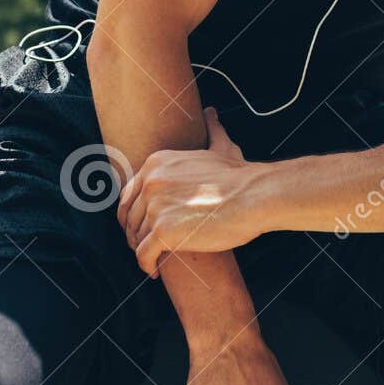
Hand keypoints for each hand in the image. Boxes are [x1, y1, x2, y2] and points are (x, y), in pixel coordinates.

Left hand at [117, 106, 269, 276]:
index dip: (132, 214)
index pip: (129, 194)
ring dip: (141, 251)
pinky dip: (146, 266)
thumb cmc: (241, 177)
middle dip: (134, 234)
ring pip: (136, 237)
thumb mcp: (221, 147)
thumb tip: (212, 112)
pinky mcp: (163, 231)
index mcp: (156, 164)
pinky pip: (144, 254)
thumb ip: (212, 130)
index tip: (140, 227)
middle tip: (145, 248)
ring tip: (153, 261)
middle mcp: (150, 182)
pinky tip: (154, 272)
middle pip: (130, 216)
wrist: (254, 196)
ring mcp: (155, 206)